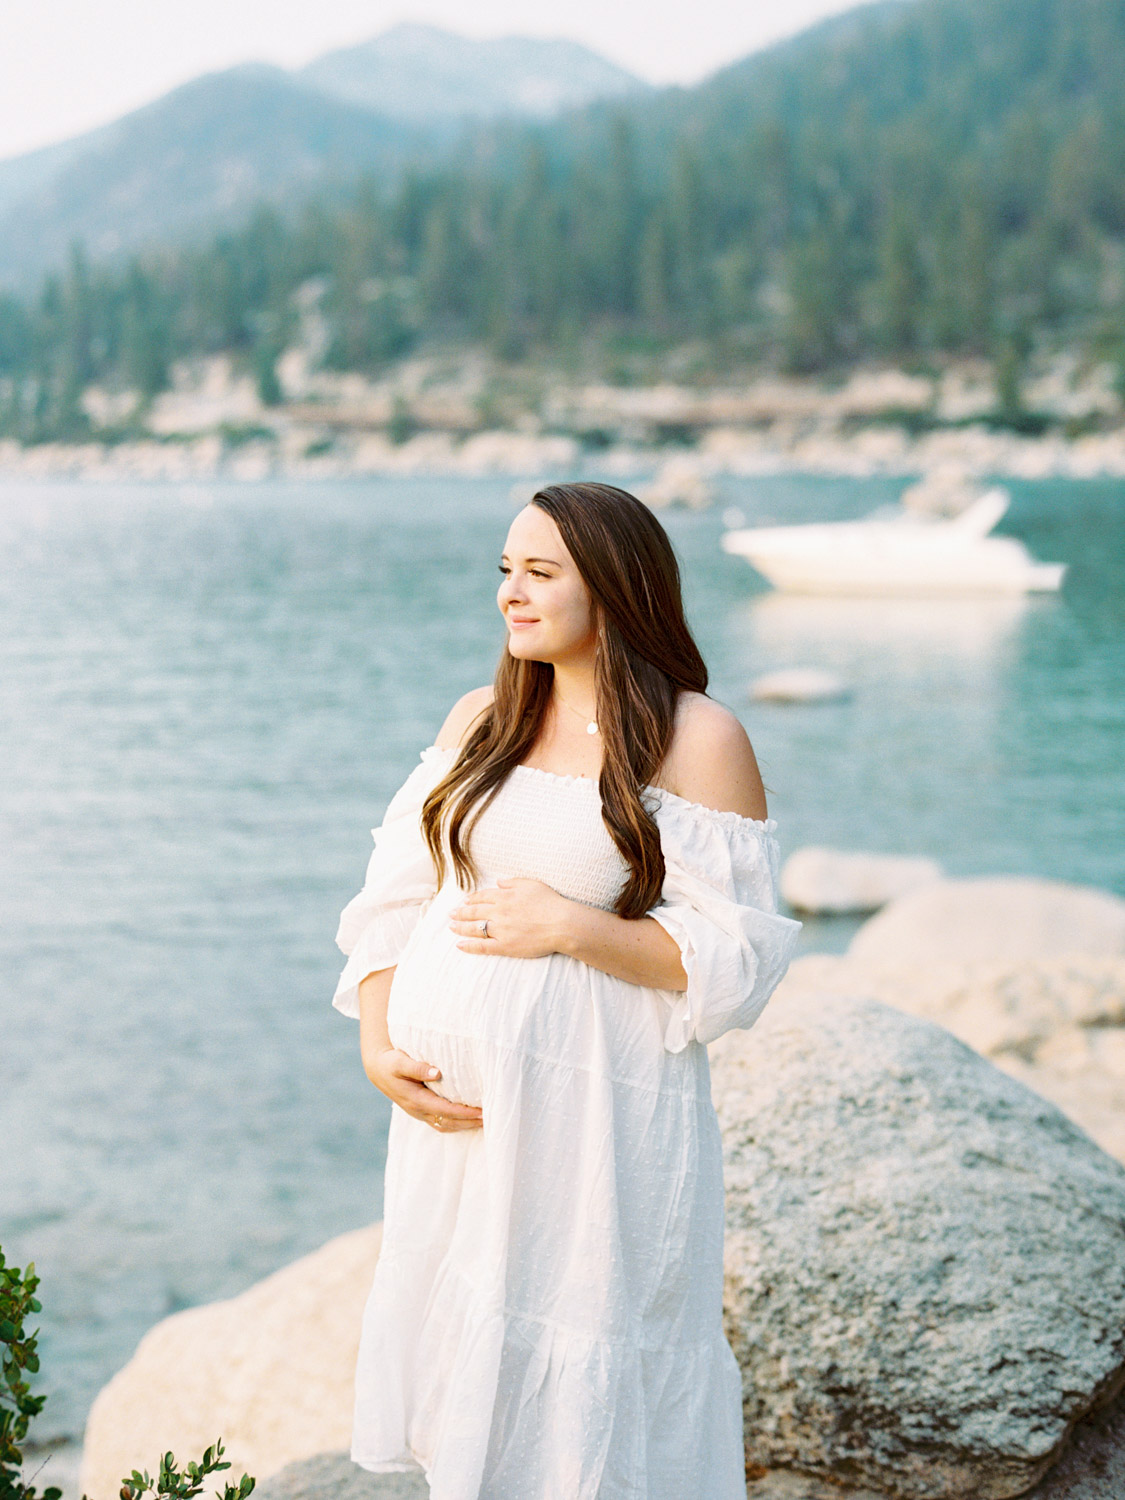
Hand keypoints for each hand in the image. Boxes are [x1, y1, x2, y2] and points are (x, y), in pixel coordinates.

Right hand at [365, 1046, 482, 1131]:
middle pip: (448, 1122)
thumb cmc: (391, 1063)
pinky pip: (442, 1123)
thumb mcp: (400, 1062)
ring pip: (446, 1126)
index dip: (463, 1112)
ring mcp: (420, 1113)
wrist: (379, 1070)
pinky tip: (470, 1120)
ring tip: (485, 1121)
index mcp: (415, 1099)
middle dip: (469, 1122)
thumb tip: (437, 1072)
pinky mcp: (422, 1112)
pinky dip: (457, 1124)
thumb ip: (417, 1067)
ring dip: (465, 1125)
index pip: (444, 1110)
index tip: (480, 1111)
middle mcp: (418, 1111)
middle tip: (490, 1118)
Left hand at [450, 877, 575, 957]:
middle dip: (461, 912)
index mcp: (505, 896)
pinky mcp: (505, 946)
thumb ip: (513, 882)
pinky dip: (470, 946)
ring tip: (451, 927)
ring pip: (475, 928)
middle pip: (475, 911)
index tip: (465, 901)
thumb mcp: (531, 884)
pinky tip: (459, 945)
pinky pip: (483, 947)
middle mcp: (499, 912)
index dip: (472, 899)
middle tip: (451, 914)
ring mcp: (501, 930)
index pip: (483, 897)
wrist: (562, 923)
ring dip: (461, 927)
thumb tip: (499, 882)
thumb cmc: (550, 902)